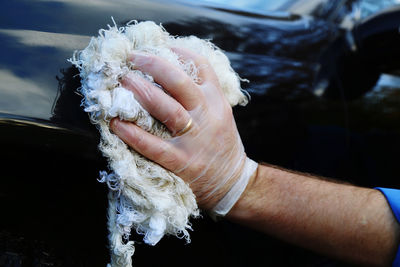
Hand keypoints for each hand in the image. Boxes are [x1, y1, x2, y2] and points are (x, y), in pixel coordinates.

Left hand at [110, 48, 256, 211]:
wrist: (231, 182)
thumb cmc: (220, 143)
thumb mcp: (219, 112)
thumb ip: (201, 94)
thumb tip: (168, 71)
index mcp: (217, 101)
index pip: (201, 67)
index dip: (179, 52)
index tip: (158, 46)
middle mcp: (207, 116)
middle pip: (181, 83)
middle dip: (154, 66)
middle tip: (132, 58)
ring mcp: (194, 140)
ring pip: (168, 110)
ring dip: (142, 93)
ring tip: (123, 82)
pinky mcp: (182, 162)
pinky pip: (154, 146)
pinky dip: (133, 134)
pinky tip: (117, 124)